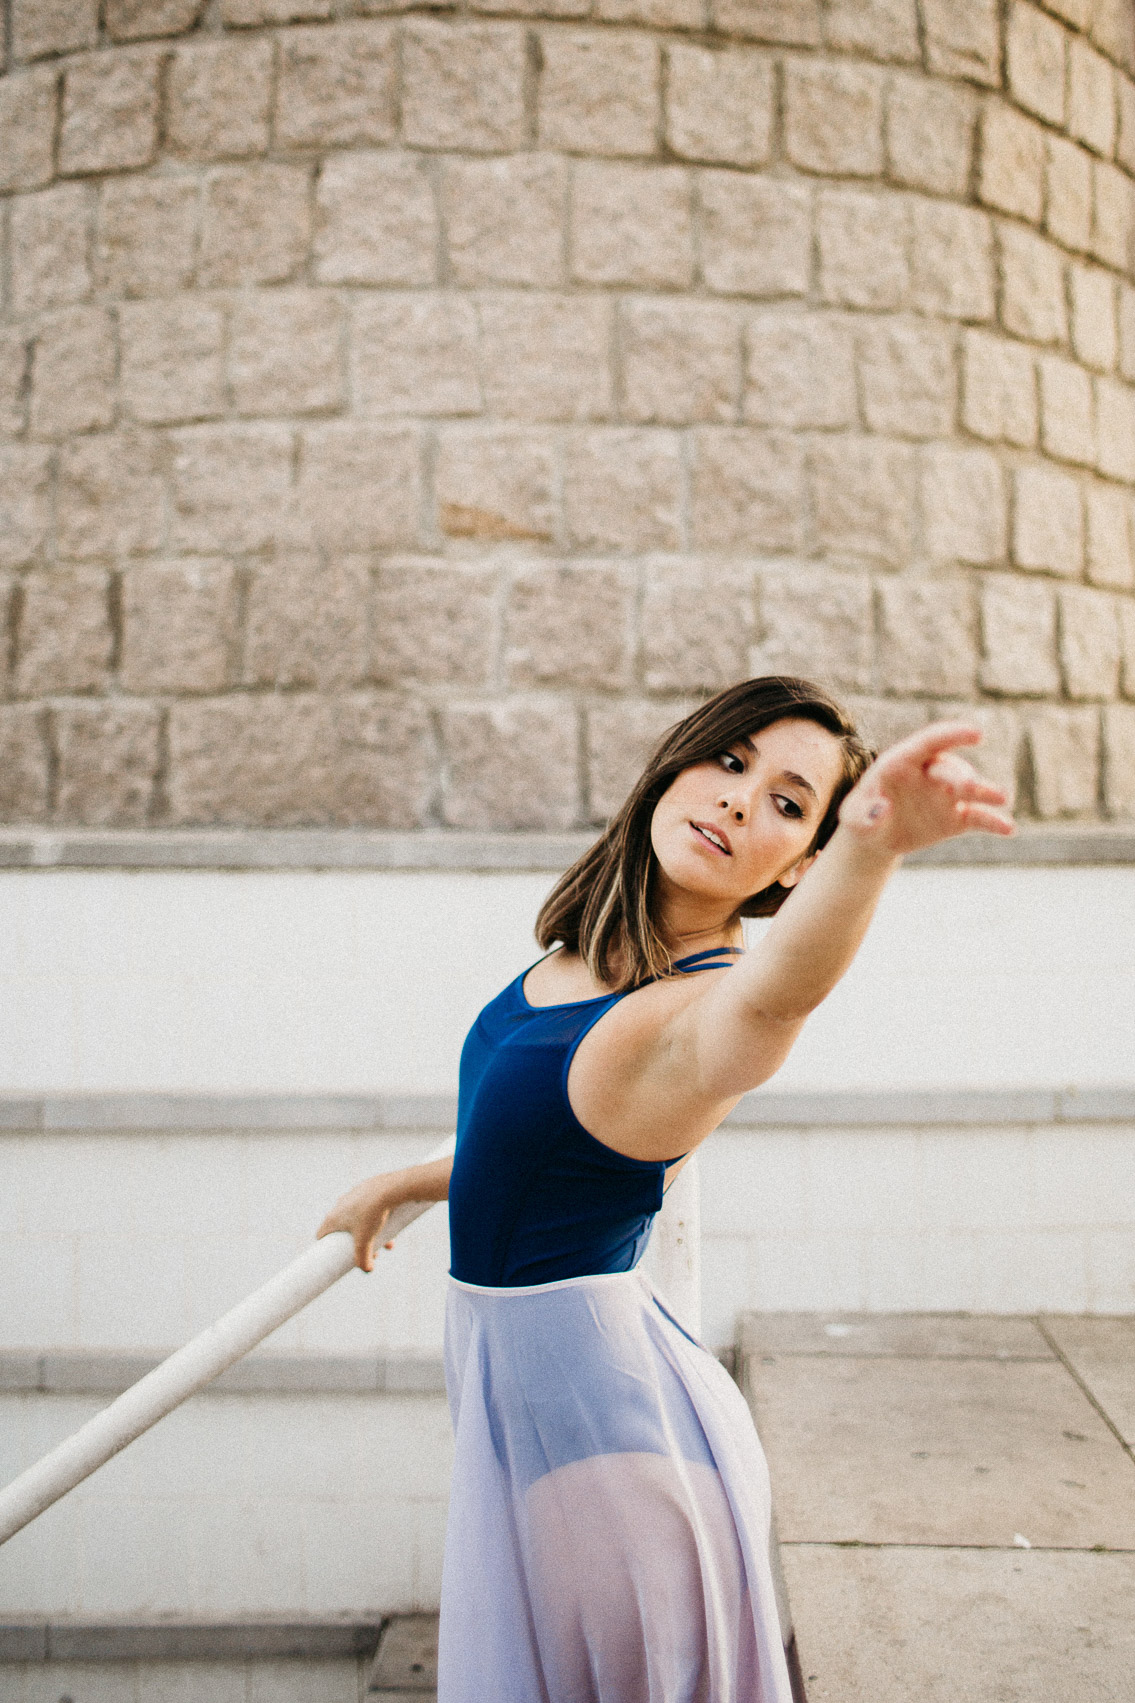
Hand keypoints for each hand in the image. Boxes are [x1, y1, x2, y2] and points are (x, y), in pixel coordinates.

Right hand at [317, 1175, 399, 1272]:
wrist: (389, 1188)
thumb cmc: (372, 1215)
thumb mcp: (366, 1242)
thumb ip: (363, 1259)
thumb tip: (366, 1269)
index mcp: (333, 1217)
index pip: (322, 1234)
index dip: (326, 1247)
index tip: (335, 1256)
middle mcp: (340, 1205)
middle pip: (344, 1229)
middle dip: (356, 1243)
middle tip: (369, 1252)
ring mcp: (353, 1195)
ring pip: (359, 1219)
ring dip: (370, 1232)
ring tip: (386, 1243)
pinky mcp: (367, 1189)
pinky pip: (369, 1208)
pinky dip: (378, 1218)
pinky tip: (392, 1227)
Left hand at [838, 721, 1014, 856]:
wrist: (875, 836)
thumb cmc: (862, 817)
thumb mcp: (853, 818)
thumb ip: (863, 813)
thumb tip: (882, 810)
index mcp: (903, 761)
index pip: (930, 742)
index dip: (953, 735)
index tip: (976, 733)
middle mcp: (930, 773)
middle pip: (950, 769)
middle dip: (960, 777)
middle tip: (966, 788)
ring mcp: (946, 795)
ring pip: (971, 789)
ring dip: (986, 792)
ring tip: (1001, 798)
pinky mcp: (957, 817)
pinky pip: (979, 817)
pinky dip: (993, 822)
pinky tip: (1009, 829)